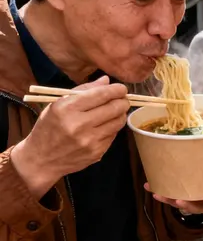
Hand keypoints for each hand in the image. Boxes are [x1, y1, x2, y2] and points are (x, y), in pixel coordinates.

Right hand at [11, 76, 129, 198]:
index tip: (121, 88)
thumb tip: (106, 81)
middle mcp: (79, 125)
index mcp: (67, 108)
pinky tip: (106, 125)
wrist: (41, 159)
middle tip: (123, 99)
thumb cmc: (48, 127)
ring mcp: (89, 141)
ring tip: (116, 110)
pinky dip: (113, 127)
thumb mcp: (57, 104)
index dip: (116, 90)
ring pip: (118, 122)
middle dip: (123, 101)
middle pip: (114, 108)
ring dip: (121, 114)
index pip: (101, 94)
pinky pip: (113, 135)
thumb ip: (83, 90)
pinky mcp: (96, 152)